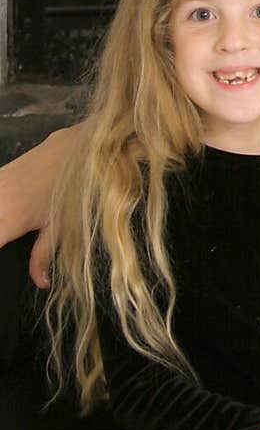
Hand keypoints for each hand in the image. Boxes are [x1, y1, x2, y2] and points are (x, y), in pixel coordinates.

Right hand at [0, 128, 71, 258]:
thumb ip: (43, 256)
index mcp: (10, 220)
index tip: (4, 255)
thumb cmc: (75, 188)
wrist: (81, 148)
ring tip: (11, 227)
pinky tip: (8, 210)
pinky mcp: (0, 172)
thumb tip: (39, 281)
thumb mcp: (62, 227)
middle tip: (11, 236)